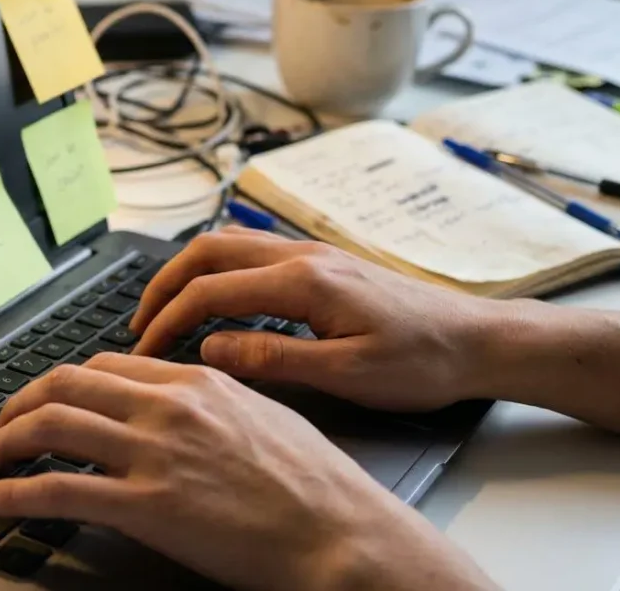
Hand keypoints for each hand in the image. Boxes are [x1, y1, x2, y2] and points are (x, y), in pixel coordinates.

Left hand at [0, 355, 495, 590]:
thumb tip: (186, 406)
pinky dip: (9, 492)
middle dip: (19, 405)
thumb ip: (216, 404)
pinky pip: (55, 490)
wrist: (343, 535)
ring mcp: (154, 453)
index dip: (61, 384)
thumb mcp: (266, 418)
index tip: (44, 402)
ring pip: (50, 425)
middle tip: (2, 429)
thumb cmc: (318, 488)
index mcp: (197, 382)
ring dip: (4, 441)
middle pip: (64, 384)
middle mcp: (168, 405)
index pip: (105, 366)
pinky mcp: (146, 506)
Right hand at [130, 228, 506, 411]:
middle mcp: (303, 256)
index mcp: (305, 282)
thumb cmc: (424, 361)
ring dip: (188, 273)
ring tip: (165, 311)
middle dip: (163, 285)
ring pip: (228, 245)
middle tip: (139, 325)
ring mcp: (313, 254)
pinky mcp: (324, 264)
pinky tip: (215, 299)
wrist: (480, 341)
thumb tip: (210, 349)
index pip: (210, 291)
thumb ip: (272, 358)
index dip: (167, 321)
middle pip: (207, 251)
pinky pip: (252, 252)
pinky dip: (217, 270)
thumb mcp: (347, 374)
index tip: (143, 352)